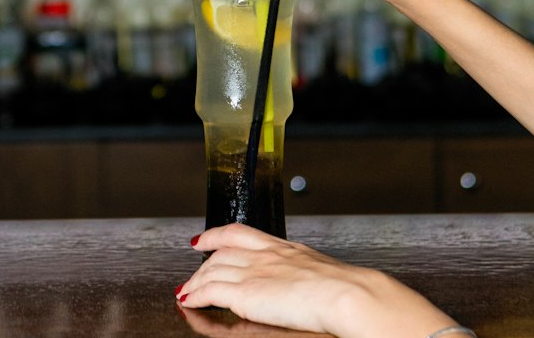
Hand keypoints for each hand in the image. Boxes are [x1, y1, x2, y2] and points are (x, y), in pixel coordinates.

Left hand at [176, 223, 457, 337]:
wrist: (346, 294)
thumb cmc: (345, 288)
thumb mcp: (324, 271)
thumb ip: (310, 274)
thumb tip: (319, 284)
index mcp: (285, 248)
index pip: (243, 233)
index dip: (221, 234)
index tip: (211, 236)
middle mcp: (266, 255)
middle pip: (223, 248)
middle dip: (205, 255)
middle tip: (194, 259)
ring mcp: (255, 272)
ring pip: (213, 268)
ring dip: (196, 278)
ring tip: (187, 287)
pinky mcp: (247, 293)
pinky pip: (211, 291)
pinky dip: (196, 294)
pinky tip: (189, 300)